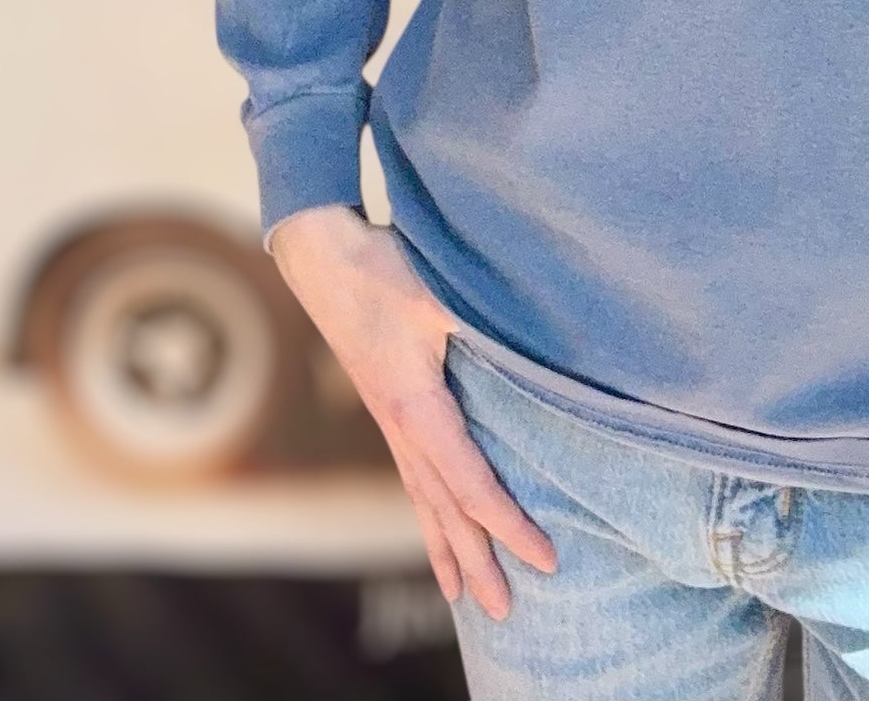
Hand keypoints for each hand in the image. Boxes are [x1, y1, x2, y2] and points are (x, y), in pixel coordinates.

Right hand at [268, 204, 557, 616]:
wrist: (323, 255)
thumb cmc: (382, 270)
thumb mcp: (435, 293)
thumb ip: (478, 323)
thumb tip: (529, 342)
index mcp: (416, 408)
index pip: (471, 484)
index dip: (509, 524)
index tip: (546, 557)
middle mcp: (400, 427)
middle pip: (445, 511)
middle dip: (478, 562)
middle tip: (508, 613)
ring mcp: (390, 422)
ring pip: (425, 501)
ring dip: (449, 549)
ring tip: (466, 595)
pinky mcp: (389, 409)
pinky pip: (413, 477)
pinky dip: (430, 513)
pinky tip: (439, 528)